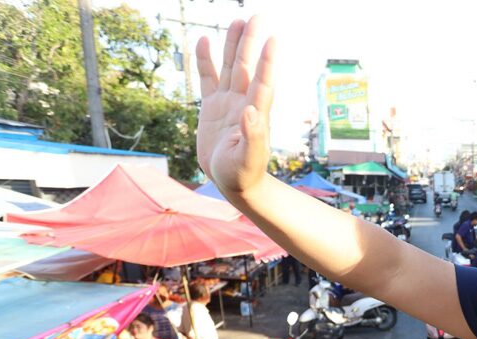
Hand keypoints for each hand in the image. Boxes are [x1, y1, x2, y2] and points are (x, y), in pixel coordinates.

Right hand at [194, 17, 275, 195]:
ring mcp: (228, 102)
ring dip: (234, 45)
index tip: (273, 40)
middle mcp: (244, 103)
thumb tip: (252, 112)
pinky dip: (205, 60)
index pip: (263, 83)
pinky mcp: (213, 107)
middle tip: (258, 16)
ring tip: (238, 20)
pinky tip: (202, 40)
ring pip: (231, 67)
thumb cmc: (244, 175)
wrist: (234, 183)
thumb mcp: (248, 160)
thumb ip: (253, 137)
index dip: (268, 62)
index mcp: (255, 115)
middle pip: (248, 66)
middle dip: (252, 42)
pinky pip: (208, 78)